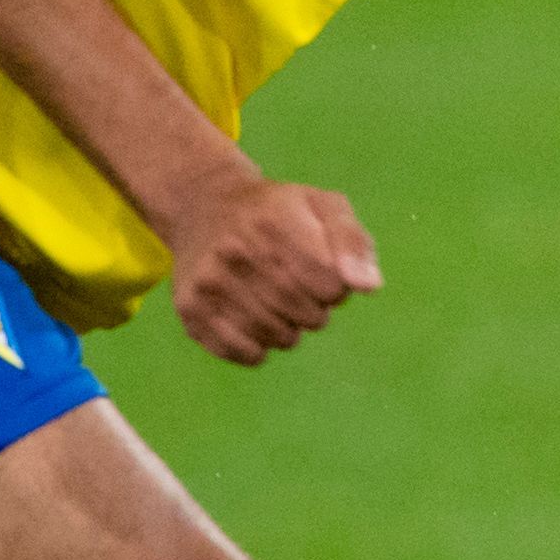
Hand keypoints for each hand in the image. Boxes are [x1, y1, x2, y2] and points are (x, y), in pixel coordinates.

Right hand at [162, 171, 381, 365]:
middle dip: (316, 309)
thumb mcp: (323, 206)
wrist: (204, 206)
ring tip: (277, 301)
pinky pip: (245, 353)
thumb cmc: (278, 212)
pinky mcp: (191, 311)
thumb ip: (354, 242)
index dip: (335, 287)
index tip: (323, 273)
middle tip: (300, 289)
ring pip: (278, 338)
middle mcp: (236, 252)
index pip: (330, 284)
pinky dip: (260, 346)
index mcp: (275, 222)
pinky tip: (255, 319)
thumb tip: (368, 287)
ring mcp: (209, 284)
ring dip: (290, 329)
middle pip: (307, 314)